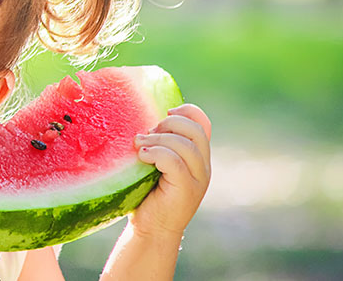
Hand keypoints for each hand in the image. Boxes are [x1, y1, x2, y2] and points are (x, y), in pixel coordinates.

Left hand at [131, 103, 211, 239]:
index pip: (203, 123)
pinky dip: (156, 154)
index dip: (186, 111)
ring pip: (185, 145)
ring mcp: (198, 179)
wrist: (152, 230)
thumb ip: (158, 145)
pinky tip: (142, 157)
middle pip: (195, 130)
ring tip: (139, 146)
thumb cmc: (148, 195)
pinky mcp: (187, 189)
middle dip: (168, 124)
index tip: (163, 112)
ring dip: (157, 140)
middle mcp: (203, 166)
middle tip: (147, 134)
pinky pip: (174, 162)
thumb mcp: (155, 165)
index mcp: (198, 156)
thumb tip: (142, 122)